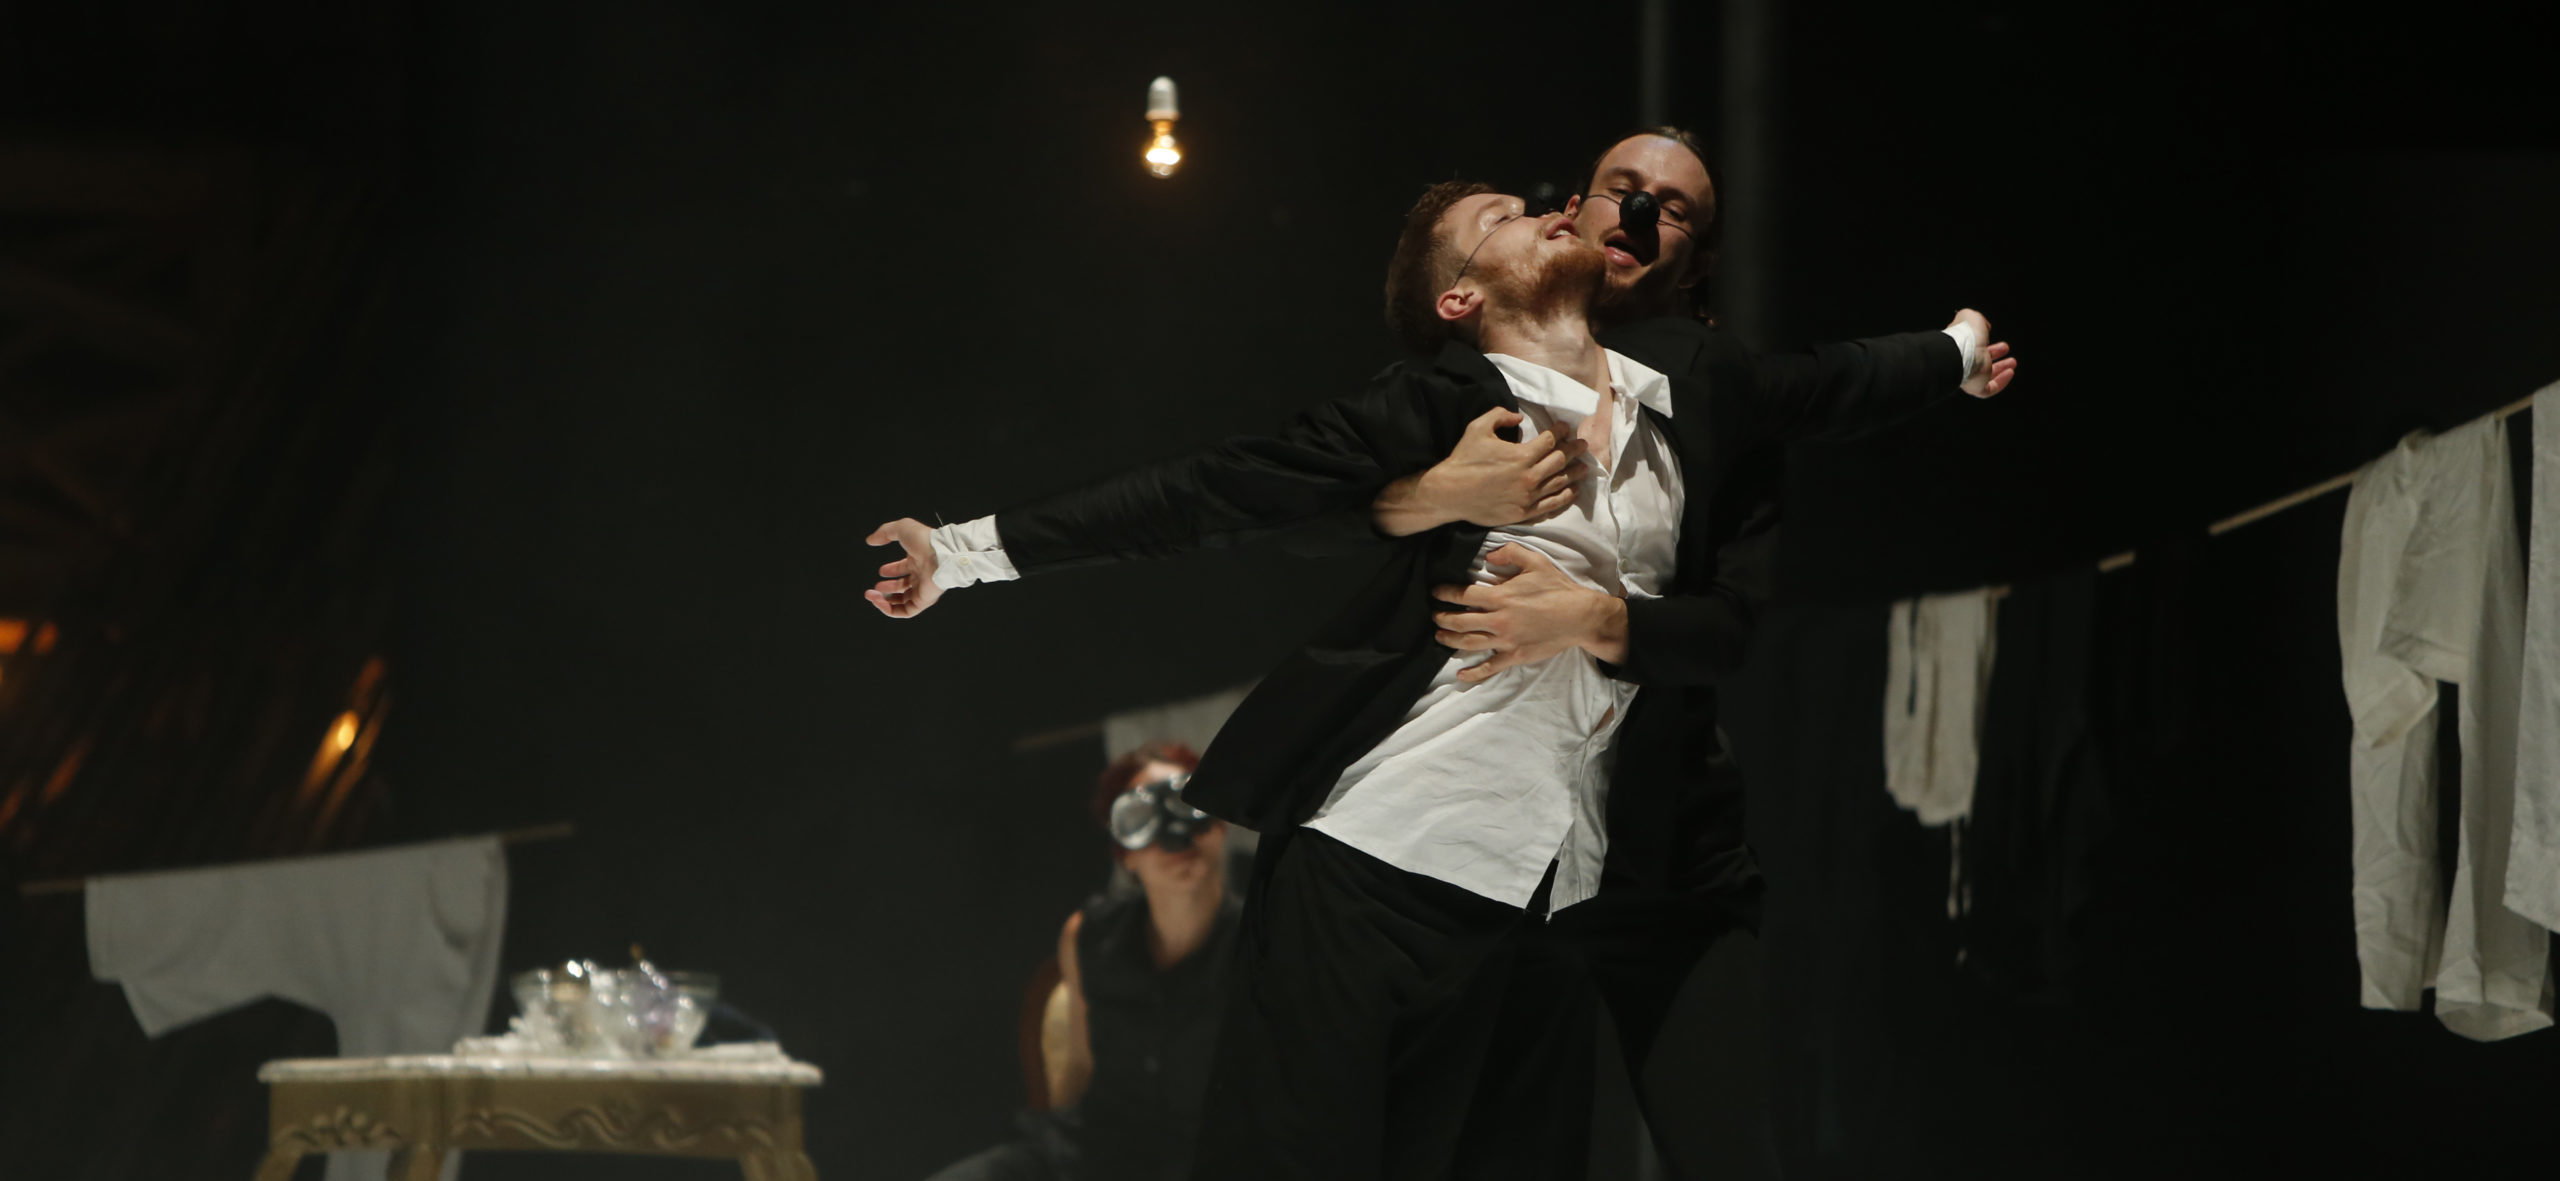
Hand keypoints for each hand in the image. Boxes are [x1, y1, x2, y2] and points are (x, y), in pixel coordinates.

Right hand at [863, 518, 943, 618]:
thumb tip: (871, 540)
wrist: (941, 554)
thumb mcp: (901, 529)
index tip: (880, 571)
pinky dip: (890, 609)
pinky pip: (905, 611)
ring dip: (885, 600)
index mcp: (918, 560)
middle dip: (886, 588)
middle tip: (874, 588)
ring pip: (902, 601)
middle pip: (902, 587)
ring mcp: (922, 589)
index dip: (891, 570)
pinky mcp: (923, 601)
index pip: (904, 568)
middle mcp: (921, 575)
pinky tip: (879, 602)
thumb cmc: (926, 541)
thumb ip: (884, 532)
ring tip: (872, 596)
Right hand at [1423, 406, 1588, 527]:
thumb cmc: (1463, 459)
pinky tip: (1573, 490)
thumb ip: (1500, 415)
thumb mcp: (1478, 428)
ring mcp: (1528, 497)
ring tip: (1584, 467)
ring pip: (1561, 483)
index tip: (1566, 427)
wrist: (1450, 493)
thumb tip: (1519, 416)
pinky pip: (1551, 504)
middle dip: (1575, 450)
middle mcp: (1529, 476)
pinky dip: (1566, 496)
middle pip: (1561, 460)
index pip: (1551, 441)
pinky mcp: (1524, 512)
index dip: (1561, 432)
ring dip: (1575, 473)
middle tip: (1583, 445)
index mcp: (1521, 455)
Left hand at [1430, 542, 1627, 683]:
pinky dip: (1474, 672)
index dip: (1445, 593)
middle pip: (1460, 621)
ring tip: (1440, 636)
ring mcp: (1505, 640)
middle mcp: (1498, 620)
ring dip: (1450, 640)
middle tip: (1434, 615)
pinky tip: (1461, 675)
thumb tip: (1488, 556)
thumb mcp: (1535, 562)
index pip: (1463, 595)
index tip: (1436, 593)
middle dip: (1442, 618)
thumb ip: (1509, 553)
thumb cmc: (1558, 589)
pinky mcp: (1515, 656)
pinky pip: (1490, 667)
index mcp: (1501, 597)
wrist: (1580, 617)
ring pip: (1469, 643)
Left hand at [1948, 308, 2017, 398]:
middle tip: (2006, 349)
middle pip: (1981, 360)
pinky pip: (1991, 388)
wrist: (1961, 353)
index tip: (1996, 339)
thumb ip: (1978, 319)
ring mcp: (1970, 375)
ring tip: (2013, 363)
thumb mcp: (1971, 317)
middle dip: (1995, 354)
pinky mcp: (1977, 387)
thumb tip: (1985, 325)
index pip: (1974, 345)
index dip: (1987, 342)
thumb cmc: (1964, 336)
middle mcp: (1964, 361)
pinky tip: (2010, 373)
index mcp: (1961, 346)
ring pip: (1987, 376)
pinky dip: (2002, 381)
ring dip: (2001, 369)